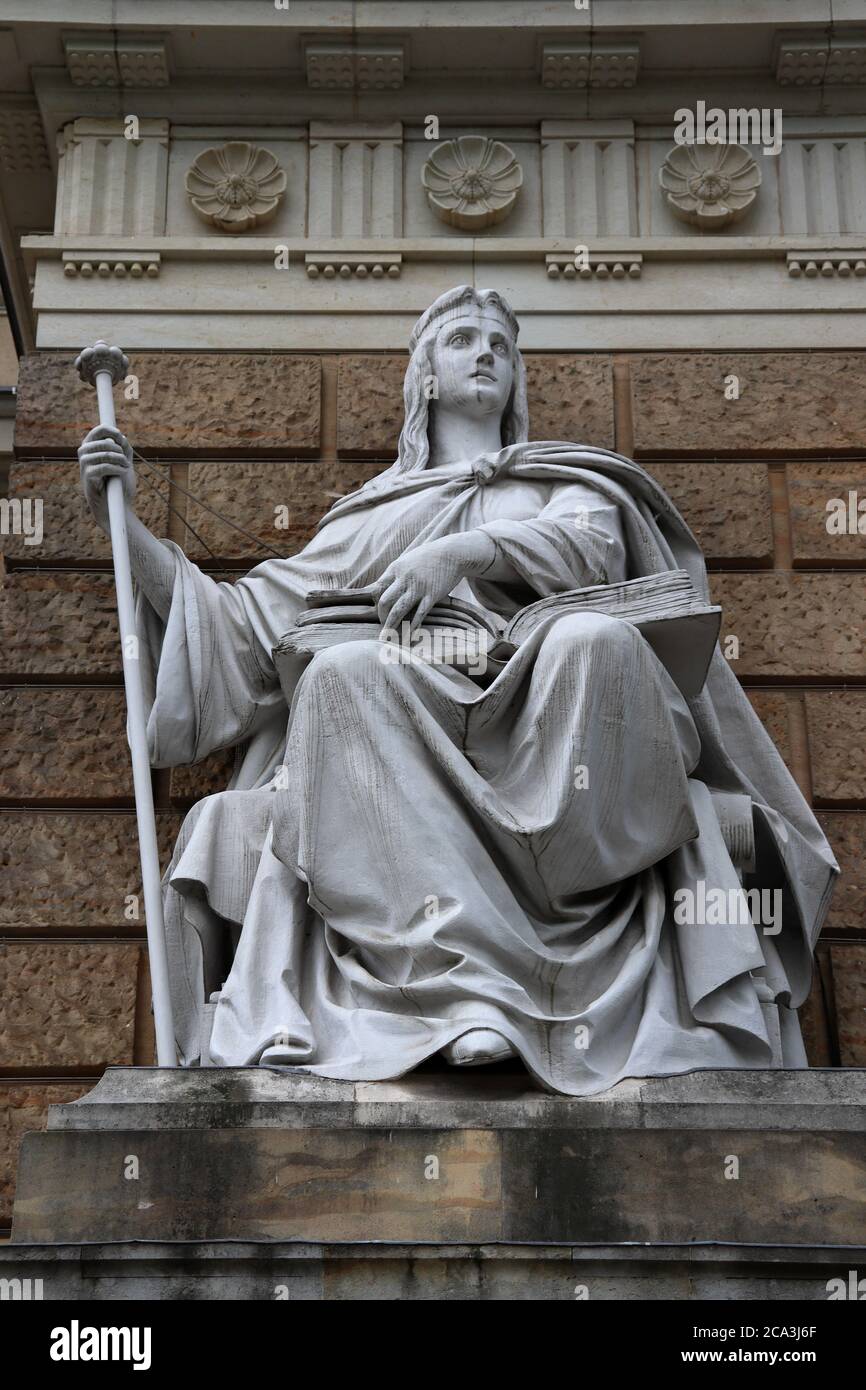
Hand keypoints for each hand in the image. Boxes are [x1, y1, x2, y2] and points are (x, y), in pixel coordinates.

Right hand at [78, 424, 135, 528]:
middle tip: (125, 458)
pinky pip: (101, 467)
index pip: (95, 433)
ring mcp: (84, 468)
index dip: (107, 430)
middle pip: (97, 442)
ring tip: (126, 466)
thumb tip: (121, 436)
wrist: (118, 508)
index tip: (119, 435)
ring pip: (100, 454)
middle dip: (115, 447)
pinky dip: (115, 468)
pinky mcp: (88, 479)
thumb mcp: (124, 465)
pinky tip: (123, 472)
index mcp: (92, 451)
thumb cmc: (120, 487)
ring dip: (117, 458)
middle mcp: (84, 457)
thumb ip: (123, 450)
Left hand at [369, 534, 494, 633]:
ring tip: (389, 637)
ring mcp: (418, 588)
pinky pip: (419, 614)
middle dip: (382, 616)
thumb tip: (385, 585)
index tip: (380, 611)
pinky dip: (413, 626)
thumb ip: (397, 572)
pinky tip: (411, 635)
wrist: (453, 553)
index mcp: (396, 568)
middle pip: (385, 601)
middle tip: (385, 625)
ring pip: (399, 610)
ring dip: (391, 625)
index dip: (376, 603)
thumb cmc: (430, 557)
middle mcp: (404, 578)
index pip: (377, 589)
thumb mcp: (408, 560)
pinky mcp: (432, 595)